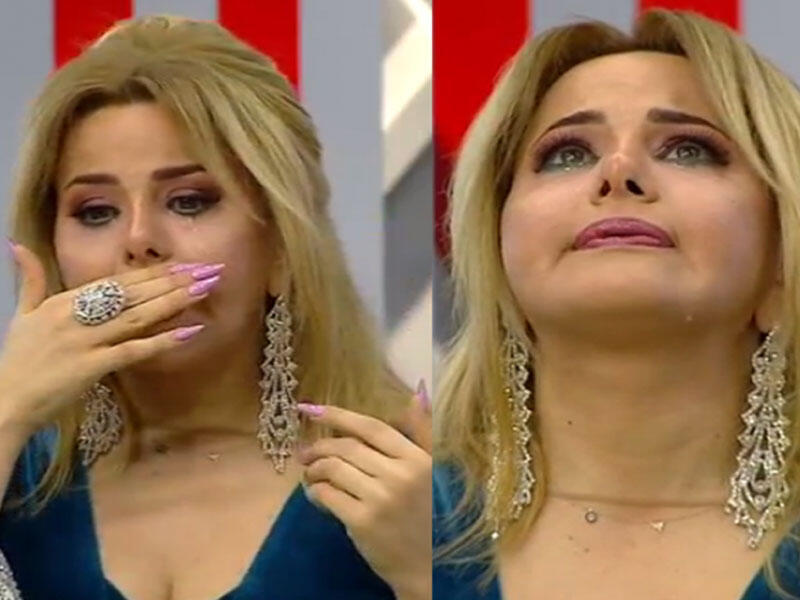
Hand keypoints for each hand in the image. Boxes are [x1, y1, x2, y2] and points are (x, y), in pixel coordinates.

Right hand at [0, 243, 222, 439]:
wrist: (3, 400)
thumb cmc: (17, 359)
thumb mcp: (23, 313)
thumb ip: (30, 279)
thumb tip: (16, 244)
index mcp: (65, 300)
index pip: (118, 281)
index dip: (153, 271)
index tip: (184, 263)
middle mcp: (77, 314)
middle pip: (134, 293)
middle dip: (174, 280)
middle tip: (209, 269)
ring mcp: (85, 340)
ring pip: (137, 316)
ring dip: (174, 301)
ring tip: (205, 289)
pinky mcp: (91, 366)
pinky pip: (133, 350)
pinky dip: (162, 341)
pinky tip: (190, 332)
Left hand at [299, 383, 431, 599]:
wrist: (430, 570)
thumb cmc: (432, 517)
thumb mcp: (437, 471)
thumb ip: (423, 433)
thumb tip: (417, 392)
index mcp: (418, 458)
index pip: (371, 427)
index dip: (338, 415)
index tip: (311, 409)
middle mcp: (400, 474)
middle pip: (347, 447)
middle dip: (320, 446)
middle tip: (306, 453)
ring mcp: (381, 499)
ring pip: (333, 469)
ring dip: (314, 469)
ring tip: (310, 474)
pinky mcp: (362, 522)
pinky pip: (327, 495)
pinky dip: (315, 492)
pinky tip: (316, 495)